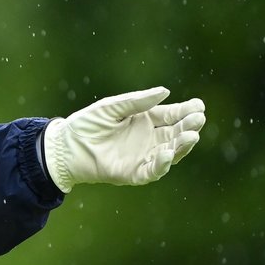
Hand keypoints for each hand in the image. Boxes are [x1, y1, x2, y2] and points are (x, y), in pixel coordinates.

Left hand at [42, 86, 205, 192]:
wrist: (65, 146)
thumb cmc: (87, 124)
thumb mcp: (112, 107)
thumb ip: (137, 101)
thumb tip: (165, 91)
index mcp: (145, 120)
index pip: (171, 115)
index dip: (186, 111)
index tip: (199, 105)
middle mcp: (148, 139)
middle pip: (175, 133)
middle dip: (189, 126)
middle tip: (199, 119)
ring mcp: (143, 156)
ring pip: (170, 152)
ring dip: (182, 145)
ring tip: (192, 135)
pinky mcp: (133, 173)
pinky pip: (152, 171)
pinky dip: (161, 164)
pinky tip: (167, 153)